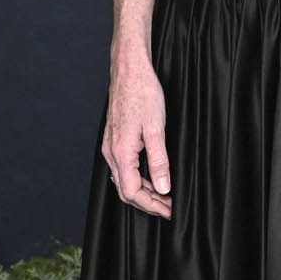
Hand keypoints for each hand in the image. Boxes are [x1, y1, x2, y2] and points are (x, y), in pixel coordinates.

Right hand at [103, 59, 172, 216]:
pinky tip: (153, 175)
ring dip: (144, 190)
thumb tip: (163, 187)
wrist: (129, 70)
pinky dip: (139, 177)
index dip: (151, 206)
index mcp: (121, 152)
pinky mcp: (115, 139)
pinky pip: (123, 167)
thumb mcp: (156, 128)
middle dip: (148, 202)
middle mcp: (111, 152)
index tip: (169, 210)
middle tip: (169, 207)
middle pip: (125, 190)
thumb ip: (160, 161)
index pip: (132, 192)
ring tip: (165, 195)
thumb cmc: (142, 93)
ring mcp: (111, 146)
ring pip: (124, 179)